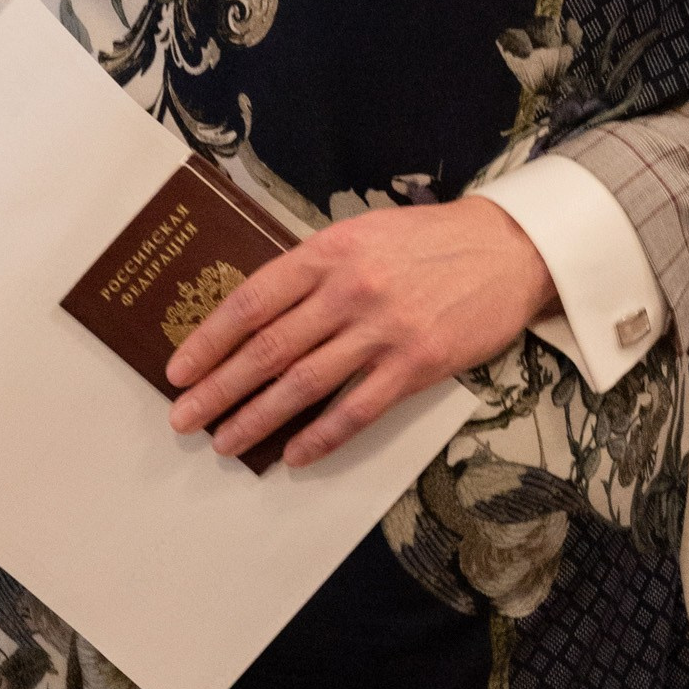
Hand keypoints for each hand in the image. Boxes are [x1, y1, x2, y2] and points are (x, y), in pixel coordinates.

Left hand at [164, 200, 559, 466]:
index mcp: (331, 251)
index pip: (253, 300)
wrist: (508, 249)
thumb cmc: (429, 241)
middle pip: (268, 348)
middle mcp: (351, 289)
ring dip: (257, 418)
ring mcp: (384, 330)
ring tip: (225, 441)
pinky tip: (293, 455)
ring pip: (303, 384)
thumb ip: (314, 269)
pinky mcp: (416, 364)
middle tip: (184, 417)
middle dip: (218, 387)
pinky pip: (356, 410)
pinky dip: (320, 436)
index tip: (179, 368)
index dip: (210, 339)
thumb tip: (257, 314)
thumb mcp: (363, 234)